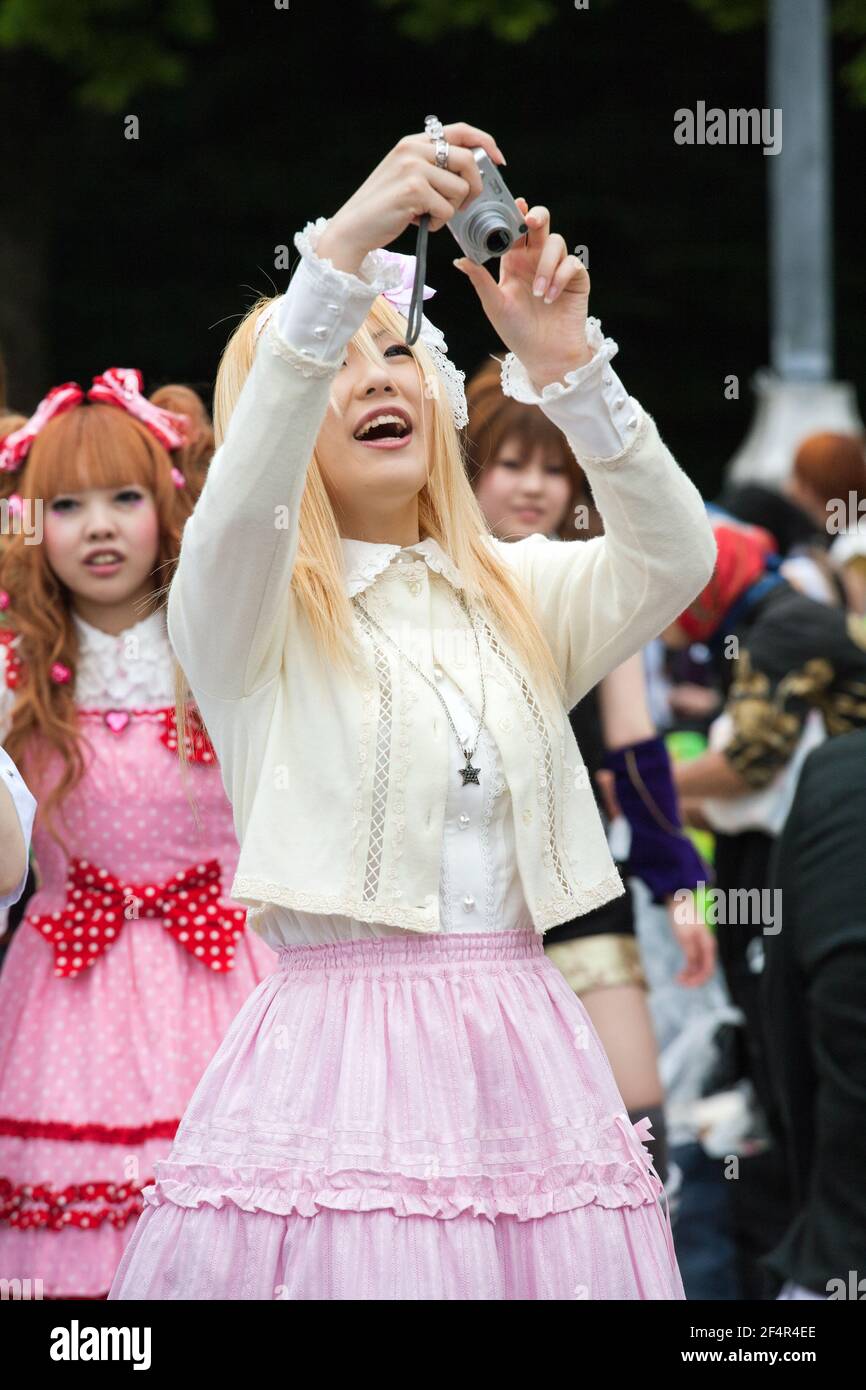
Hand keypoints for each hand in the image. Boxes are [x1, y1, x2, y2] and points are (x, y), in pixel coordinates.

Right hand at [316, 122, 505, 273]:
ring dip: (452, 209)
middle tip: (464, 204)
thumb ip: (433, 168)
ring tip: (431, 215)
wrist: (353, 227)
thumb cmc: (383, 208)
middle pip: (468, 160)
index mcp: (414, 142)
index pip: (460, 131)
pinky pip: (446, 209)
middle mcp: (413, 149)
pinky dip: (438, 223)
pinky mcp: (413, 190)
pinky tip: (421, 223)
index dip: (485, 143)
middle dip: (474, 187)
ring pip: (460, 188)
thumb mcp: (407, 176)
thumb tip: (471, 173)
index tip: (498, 160)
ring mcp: (413, 168)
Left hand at [453, 198, 592, 388]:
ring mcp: (557, 268)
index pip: (514, 230)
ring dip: (546, 265)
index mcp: (514, 262)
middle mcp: (536, 260)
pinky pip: (572, 263)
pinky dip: (560, 277)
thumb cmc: (517, 333)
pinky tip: (551, 297)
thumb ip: (480, 280)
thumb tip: (459, 260)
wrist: (545, 356)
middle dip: (536, 217)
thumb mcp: (494, 305)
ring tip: (539, 294)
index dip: (515, 214)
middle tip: (530, 220)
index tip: (514, 205)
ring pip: (556, 243)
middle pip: (540, 224)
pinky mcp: (576, 279)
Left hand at [666, 894, 716, 986]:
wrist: (678, 902)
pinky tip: (679, 975)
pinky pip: (693, 963)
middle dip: (695, 980)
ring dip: (690, 977)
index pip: (708, 968)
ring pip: (699, 968)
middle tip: (681, 984)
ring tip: (677, 980)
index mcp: (708, 945)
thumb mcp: (684, 935)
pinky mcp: (693, 946)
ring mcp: (700, 947)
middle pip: (705, 970)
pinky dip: (687, 970)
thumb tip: (693, 965)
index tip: (687, 984)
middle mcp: (707, 948)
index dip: (700, 979)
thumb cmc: (682, 916)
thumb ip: (691, 951)